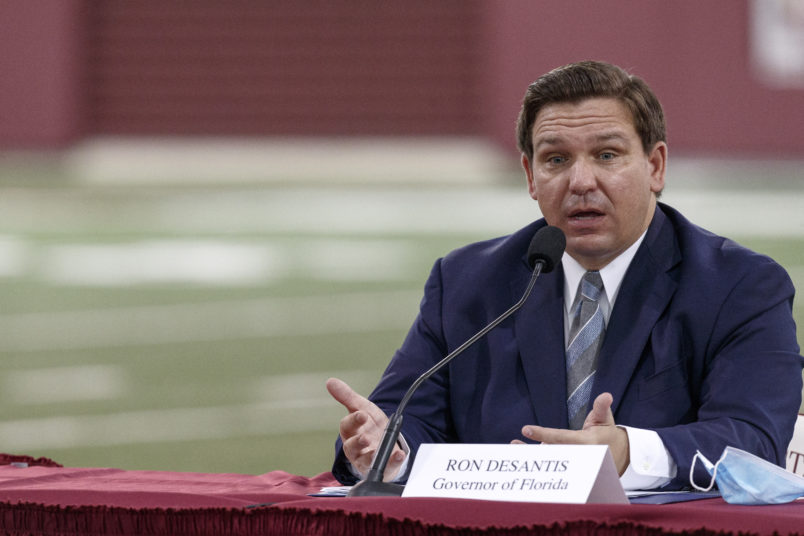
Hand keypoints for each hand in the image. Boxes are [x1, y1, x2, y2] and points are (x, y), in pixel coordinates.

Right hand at [326, 377, 405, 480]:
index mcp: (350, 431)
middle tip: (365, 437)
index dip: (353, 420)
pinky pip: (387, 466)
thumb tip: (330, 381)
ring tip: (376, 451)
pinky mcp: (381, 467)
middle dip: (358, 442)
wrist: (384, 442)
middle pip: (352, 446)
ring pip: (365, 460)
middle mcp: (356, 447)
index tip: (362, 414)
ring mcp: (367, 459)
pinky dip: (393, 461)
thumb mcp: (361, 407)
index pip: (347, 426)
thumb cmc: (369, 425)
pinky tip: (399, 455)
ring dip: (371, 456)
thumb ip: (347, 396)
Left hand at [513, 392, 629, 474]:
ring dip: (530, 454)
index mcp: (586, 443)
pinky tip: (518, 449)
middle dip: (533, 449)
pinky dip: (534, 457)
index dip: (544, 435)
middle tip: (515, 443)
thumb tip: (606, 395)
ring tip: (513, 446)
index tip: (527, 430)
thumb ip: (602, 407)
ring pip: (548, 458)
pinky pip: (549, 460)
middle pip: (551, 452)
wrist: (615, 455)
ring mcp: (570, 461)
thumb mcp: (605, 419)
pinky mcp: (566, 463)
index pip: (561, 438)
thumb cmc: (606, 433)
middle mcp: (576, 455)